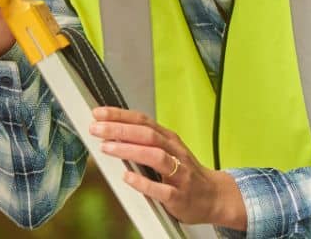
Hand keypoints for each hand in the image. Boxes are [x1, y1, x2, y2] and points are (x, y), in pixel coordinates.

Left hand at [90, 107, 246, 230]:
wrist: (214, 197)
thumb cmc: (185, 173)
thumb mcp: (168, 151)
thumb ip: (144, 142)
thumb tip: (112, 132)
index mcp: (169, 139)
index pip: (143, 121)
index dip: (120, 115)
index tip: (98, 113)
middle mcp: (175, 152)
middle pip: (147, 135)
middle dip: (120, 129)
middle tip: (96, 128)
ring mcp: (179, 174)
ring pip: (155, 156)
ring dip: (129, 150)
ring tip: (107, 147)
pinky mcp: (179, 196)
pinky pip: (161, 189)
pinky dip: (143, 182)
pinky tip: (127, 178)